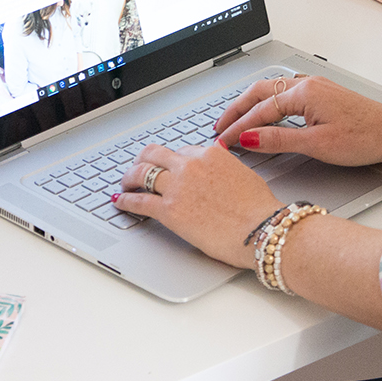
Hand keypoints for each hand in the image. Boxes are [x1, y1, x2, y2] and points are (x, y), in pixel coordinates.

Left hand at [115, 142, 280, 269]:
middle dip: (143, 160)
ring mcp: (177, 187)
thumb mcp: (244, 174)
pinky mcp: (169, 211)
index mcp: (210, 154)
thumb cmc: (258, 209)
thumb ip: (224, 165)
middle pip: (154, 154)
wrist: (261, 230)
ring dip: (129, 178)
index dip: (171, 161)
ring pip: (141, 174)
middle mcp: (190, 165)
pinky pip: (139, 201)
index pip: (181, 150)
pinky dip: (126, 201)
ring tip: (126, 184)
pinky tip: (121, 202)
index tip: (166, 167)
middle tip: (138, 168)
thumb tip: (217, 160)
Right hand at [212, 75, 381, 165]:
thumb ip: (278, 140)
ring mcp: (316, 87)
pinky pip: (285, 95)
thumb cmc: (365, 138)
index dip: (238, 128)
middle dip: (237, 110)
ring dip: (251, 106)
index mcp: (304, 92)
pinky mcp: (323, 94)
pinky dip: (268, 104)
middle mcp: (308, 84)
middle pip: (260, 93)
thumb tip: (249, 139)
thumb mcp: (317, 145)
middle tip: (219, 128)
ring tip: (235, 122)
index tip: (223, 142)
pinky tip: (264, 115)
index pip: (260, 110)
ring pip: (272, 92)